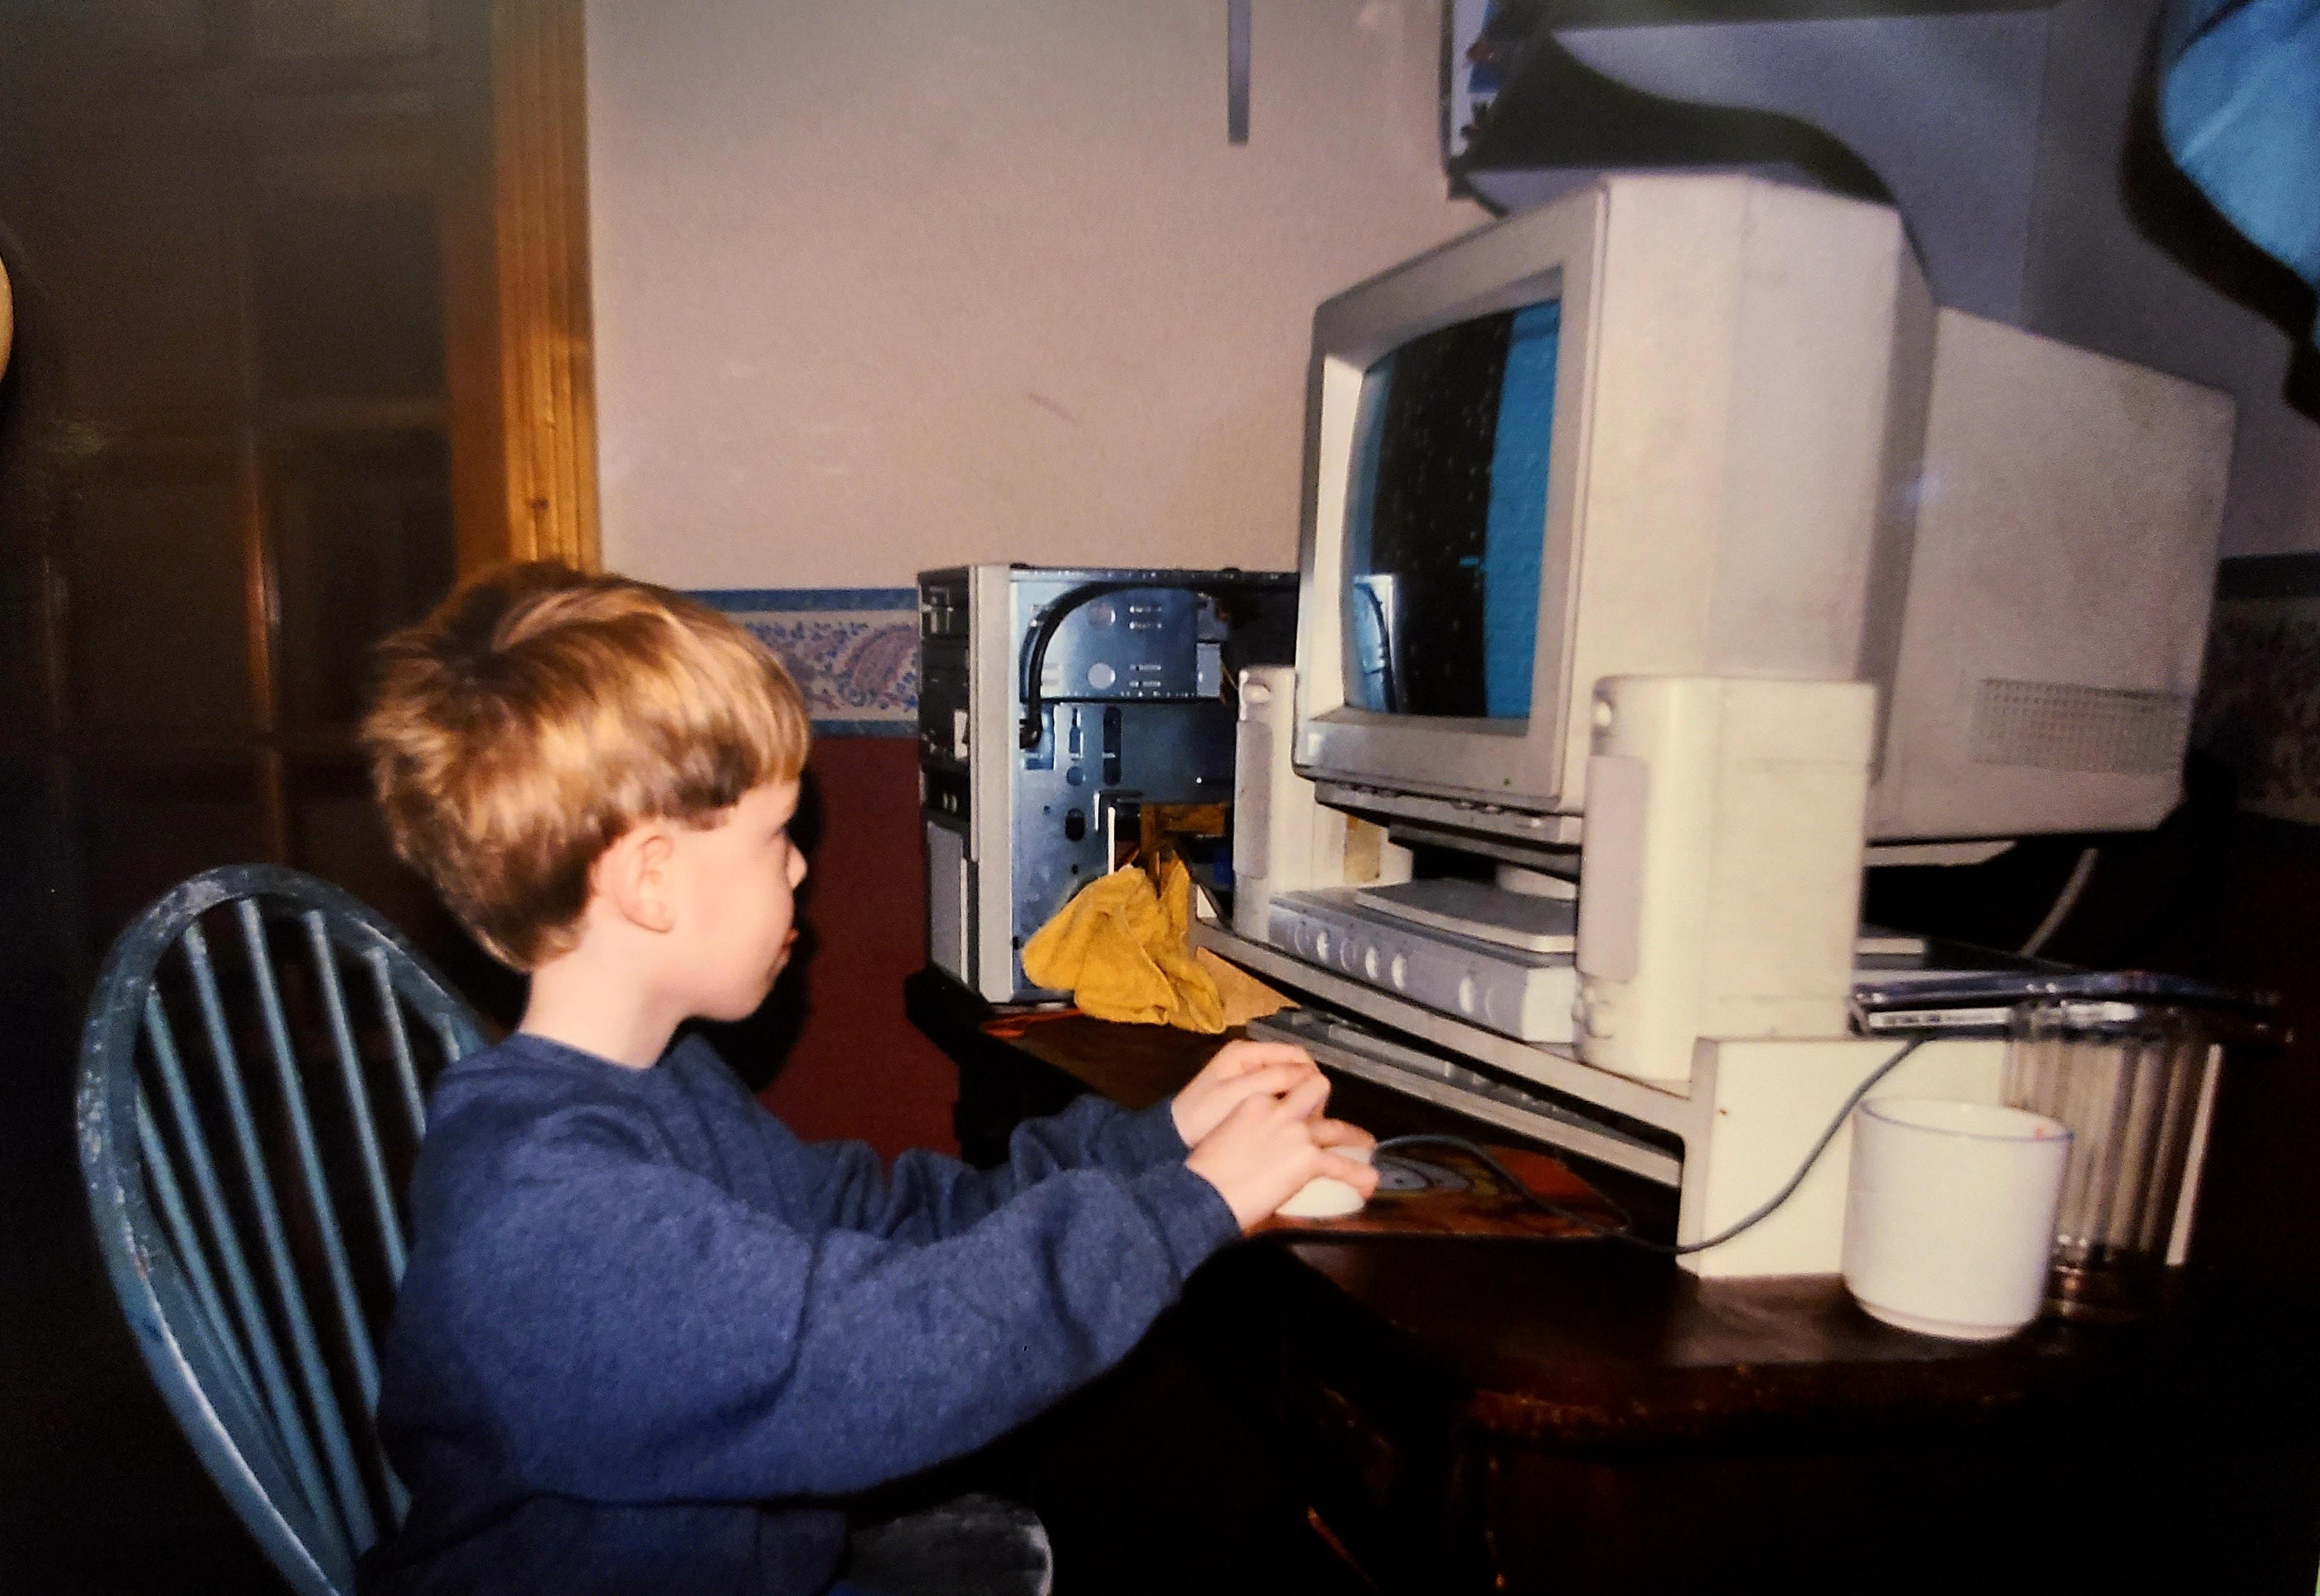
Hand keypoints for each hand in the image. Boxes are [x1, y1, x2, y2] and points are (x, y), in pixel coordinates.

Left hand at [1171, 1039, 1328, 1146]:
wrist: (1173, 1138)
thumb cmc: (1201, 1115)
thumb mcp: (1237, 1094)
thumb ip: (1273, 1079)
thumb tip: (1310, 1075)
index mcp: (1247, 1052)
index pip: (1297, 1055)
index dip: (1311, 1077)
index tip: (1316, 1104)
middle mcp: (1251, 1059)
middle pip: (1296, 1069)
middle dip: (1307, 1091)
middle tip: (1309, 1119)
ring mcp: (1250, 1077)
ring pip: (1290, 1084)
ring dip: (1298, 1101)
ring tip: (1299, 1125)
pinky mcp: (1249, 1095)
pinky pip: (1279, 1097)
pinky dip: (1287, 1109)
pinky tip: (1286, 1127)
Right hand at [1184, 1075, 1380, 1231]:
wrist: (1203, 1192)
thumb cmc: (1204, 1173)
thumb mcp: (1227, 1137)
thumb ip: (1248, 1134)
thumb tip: (1259, 1153)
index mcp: (1255, 1101)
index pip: (1285, 1091)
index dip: (1295, 1102)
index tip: (1298, 1113)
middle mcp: (1279, 1110)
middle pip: (1315, 1088)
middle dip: (1326, 1103)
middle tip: (1329, 1120)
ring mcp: (1296, 1132)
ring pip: (1337, 1128)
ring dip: (1355, 1138)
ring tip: (1366, 1147)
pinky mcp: (1307, 1159)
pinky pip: (1341, 1166)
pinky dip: (1358, 1175)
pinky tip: (1368, 1183)